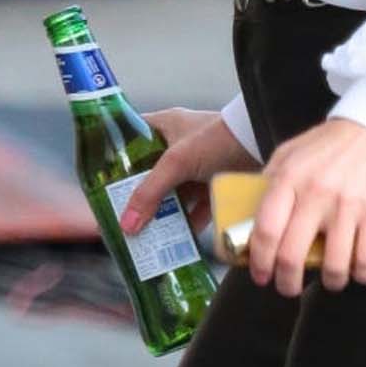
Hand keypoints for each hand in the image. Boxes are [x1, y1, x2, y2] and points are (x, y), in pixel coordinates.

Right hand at [119, 107, 253, 236]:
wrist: (262, 142)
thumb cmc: (219, 139)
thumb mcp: (176, 162)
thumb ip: (150, 193)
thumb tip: (127, 224)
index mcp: (165, 126)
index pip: (132, 140)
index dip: (117, 160)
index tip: (103, 183)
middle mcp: (180, 144)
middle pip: (150, 174)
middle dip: (139, 197)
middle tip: (123, 217)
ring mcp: (199, 165)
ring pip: (174, 193)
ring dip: (163, 213)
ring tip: (146, 235)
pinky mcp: (216, 183)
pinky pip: (198, 207)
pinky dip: (189, 222)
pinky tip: (179, 240)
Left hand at [245, 118, 365, 295]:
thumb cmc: (334, 143)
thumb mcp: (291, 151)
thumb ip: (272, 179)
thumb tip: (251, 212)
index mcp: (289, 178)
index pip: (265, 230)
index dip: (259, 261)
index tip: (260, 275)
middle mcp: (315, 194)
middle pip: (292, 255)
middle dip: (287, 282)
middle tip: (288, 288)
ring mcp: (347, 206)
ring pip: (333, 265)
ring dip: (330, 282)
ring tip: (330, 281)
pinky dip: (362, 274)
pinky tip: (359, 273)